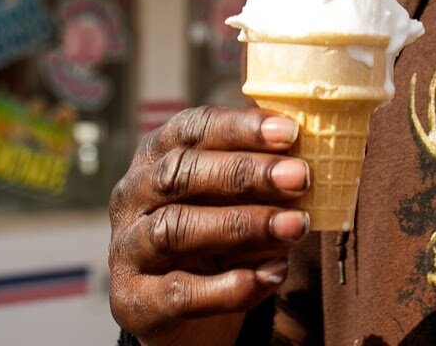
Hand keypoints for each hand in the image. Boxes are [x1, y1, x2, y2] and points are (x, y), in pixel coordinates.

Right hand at [108, 107, 310, 345]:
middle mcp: (133, 194)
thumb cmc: (218, 229)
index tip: (290, 132)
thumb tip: (308, 154)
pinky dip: (232, 285)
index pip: (193, 128)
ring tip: (296, 226)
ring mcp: (127, 248)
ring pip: (177, 229)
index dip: (241, 128)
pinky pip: (181, 292)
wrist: (182, 307)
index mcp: (158, 153)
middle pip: (182, 174)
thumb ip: (261, 173)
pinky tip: (275, 273)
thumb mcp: (236, 195)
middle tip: (300, 178)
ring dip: (243, 225)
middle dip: (246, 174)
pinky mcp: (134, 299)